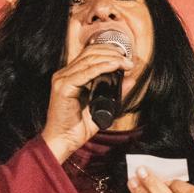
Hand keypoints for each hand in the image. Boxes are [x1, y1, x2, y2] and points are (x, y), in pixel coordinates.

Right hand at [40, 42, 132, 162]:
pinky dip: (101, 67)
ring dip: (110, 58)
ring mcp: (62, 79)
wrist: (63, 141)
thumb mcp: (103, 106)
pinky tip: (114, 66)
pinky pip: (85, 73)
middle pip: (90, 53)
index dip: (109, 52)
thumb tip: (131, 80)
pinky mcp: (63, 87)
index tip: (126, 59)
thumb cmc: (78, 127)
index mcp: (71, 76)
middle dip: (112, 53)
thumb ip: (116, 93)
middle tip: (128, 61)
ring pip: (89, 60)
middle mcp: (64, 74)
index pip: (89, 54)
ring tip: (125, 63)